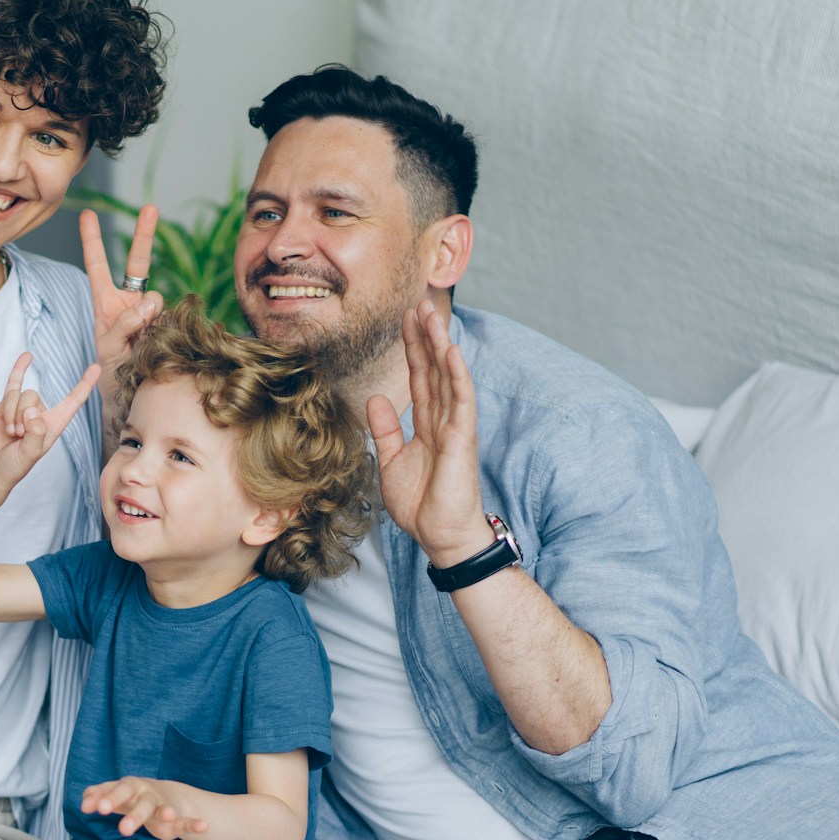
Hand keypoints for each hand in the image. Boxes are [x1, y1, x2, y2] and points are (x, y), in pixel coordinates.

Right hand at [0, 352, 100, 494]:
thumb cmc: (14, 466)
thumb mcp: (29, 454)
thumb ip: (35, 432)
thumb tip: (31, 410)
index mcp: (53, 425)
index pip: (73, 402)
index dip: (84, 385)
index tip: (95, 367)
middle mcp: (40, 414)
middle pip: (33, 397)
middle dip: (21, 416)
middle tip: (17, 437)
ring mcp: (22, 409)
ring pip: (18, 395)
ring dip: (10, 414)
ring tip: (9, 433)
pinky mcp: (5, 406)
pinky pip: (13, 384)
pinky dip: (19, 369)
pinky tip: (27, 356)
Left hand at [80, 207, 164, 370]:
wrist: (131, 394)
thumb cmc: (111, 369)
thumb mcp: (108, 347)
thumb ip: (124, 323)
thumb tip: (149, 302)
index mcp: (106, 302)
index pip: (98, 266)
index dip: (92, 240)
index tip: (87, 214)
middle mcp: (130, 301)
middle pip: (138, 262)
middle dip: (144, 234)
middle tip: (150, 208)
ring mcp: (152, 311)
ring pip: (156, 300)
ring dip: (148, 317)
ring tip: (138, 344)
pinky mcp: (169, 323)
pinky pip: (169, 320)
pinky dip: (162, 332)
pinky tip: (153, 346)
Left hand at [80, 777, 208, 839]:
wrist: (165, 795)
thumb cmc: (133, 796)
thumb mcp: (116, 795)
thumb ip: (99, 796)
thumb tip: (83, 801)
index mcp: (128, 787)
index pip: (114, 789)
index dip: (103, 797)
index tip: (91, 808)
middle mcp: (145, 793)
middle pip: (138, 800)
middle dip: (133, 813)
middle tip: (122, 829)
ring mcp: (162, 804)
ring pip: (161, 809)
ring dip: (165, 811)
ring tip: (168, 816)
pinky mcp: (176, 817)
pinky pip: (186, 821)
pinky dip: (194, 824)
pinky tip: (203, 826)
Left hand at [367, 299, 493, 565]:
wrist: (440, 536)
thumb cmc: (421, 505)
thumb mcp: (390, 462)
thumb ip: (384, 430)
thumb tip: (376, 398)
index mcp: (426, 424)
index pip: (419, 378)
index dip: (411, 349)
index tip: (404, 319)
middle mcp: (443, 420)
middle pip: (433, 369)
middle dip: (425, 336)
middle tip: (418, 302)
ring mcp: (455, 427)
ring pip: (447, 377)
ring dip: (440, 345)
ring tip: (433, 315)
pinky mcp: (463, 440)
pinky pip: (461, 402)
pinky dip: (456, 376)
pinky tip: (451, 352)